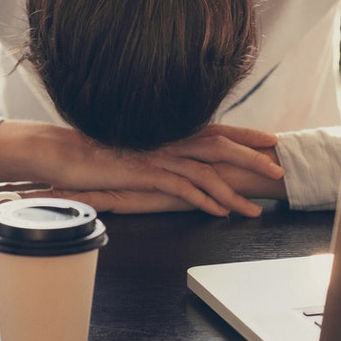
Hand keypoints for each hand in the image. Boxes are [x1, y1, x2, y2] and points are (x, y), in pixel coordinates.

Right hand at [0, 121, 284, 216]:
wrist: (61, 152)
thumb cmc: (96, 151)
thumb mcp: (134, 148)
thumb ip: (158, 150)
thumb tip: (178, 159)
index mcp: (168, 130)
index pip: (216, 129)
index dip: (245, 134)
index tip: (272, 139)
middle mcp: (167, 138)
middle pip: (220, 146)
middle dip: (253, 158)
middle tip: (280, 170)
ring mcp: (157, 154)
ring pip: (206, 171)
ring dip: (234, 191)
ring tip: (255, 209)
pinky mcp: (144, 172)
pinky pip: (181, 187)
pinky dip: (204, 200)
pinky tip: (220, 212)